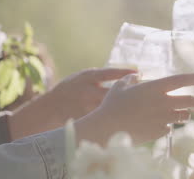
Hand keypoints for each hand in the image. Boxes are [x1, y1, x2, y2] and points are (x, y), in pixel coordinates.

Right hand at [9, 67, 134, 139]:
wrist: (49, 108)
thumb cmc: (69, 89)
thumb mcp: (82, 77)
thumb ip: (100, 76)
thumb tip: (125, 74)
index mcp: (87, 77)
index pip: (109, 73)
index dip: (125, 73)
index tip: (139, 73)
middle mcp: (87, 91)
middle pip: (113, 92)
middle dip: (128, 92)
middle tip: (143, 92)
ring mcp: (86, 106)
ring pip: (109, 107)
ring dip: (124, 107)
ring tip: (138, 107)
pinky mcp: (86, 119)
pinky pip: (103, 119)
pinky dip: (114, 119)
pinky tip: (126, 120)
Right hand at [75, 73, 193, 144]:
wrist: (108, 129)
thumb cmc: (112, 105)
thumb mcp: (119, 86)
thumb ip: (130, 79)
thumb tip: (136, 75)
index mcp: (155, 88)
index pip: (180, 80)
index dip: (192, 78)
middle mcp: (163, 102)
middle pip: (189, 101)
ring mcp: (163, 118)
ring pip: (183, 116)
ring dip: (184, 115)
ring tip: (181, 115)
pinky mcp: (159, 131)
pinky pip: (169, 128)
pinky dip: (167, 126)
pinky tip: (159, 125)